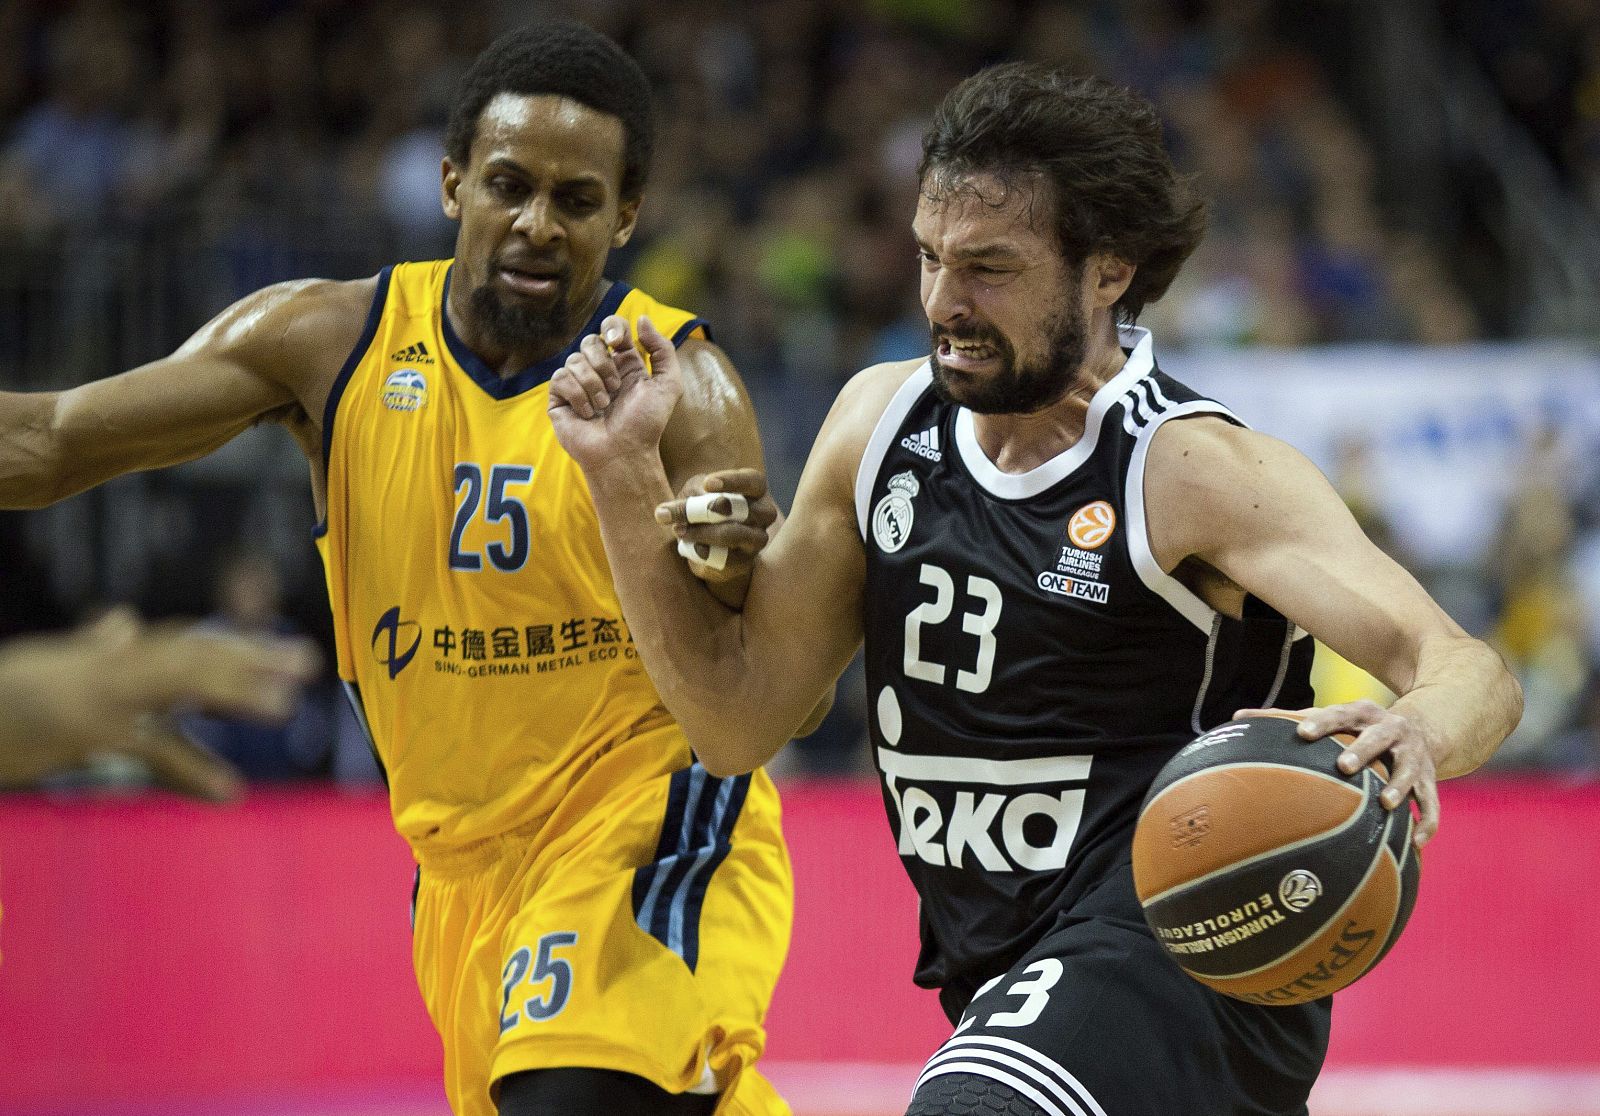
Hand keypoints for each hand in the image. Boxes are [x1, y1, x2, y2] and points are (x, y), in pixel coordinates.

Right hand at [0, 610, 320, 800]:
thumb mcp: (47, 665)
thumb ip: (92, 647)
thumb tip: (119, 619)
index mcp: (102, 653)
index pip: (179, 643)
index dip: (232, 647)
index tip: (280, 652)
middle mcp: (106, 664)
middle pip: (192, 653)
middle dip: (250, 657)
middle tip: (307, 662)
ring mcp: (96, 695)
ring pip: (180, 682)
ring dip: (236, 692)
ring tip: (286, 707)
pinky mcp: (83, 732)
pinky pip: (150, 748)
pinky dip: (193, 768)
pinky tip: (230, 790)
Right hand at [548, 314, 682, 470]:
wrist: (624, 453)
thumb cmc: (646, 424)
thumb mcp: (667, 384)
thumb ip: (662, 349)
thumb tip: (642, 319)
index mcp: (623, 363)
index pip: (612, 328)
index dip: (612, 326)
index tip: (617, 340)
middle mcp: (599, 370)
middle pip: (590, 340)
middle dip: (603, 363)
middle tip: (615, 388)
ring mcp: (578, 383)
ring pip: (575, 359)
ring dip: (593, 385)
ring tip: (603, 407)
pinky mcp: (559, 397)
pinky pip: (561, 378)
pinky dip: (578, 395)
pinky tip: (587, 413)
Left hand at [654, 469, 779, 583]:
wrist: (711, 543)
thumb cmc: (706, 507)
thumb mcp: (695, 494)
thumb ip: (686, 498)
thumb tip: (664, 513)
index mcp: (756, 488)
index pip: (751, 480)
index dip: (731, 481)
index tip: (707, 483)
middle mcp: (763, 513)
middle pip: (743, 509)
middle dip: (712, 510)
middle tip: (687, 511)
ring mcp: (757, 540)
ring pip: (734, 534)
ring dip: (703, 532)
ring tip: (679, 529)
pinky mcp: (745, 562)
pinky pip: (726, 558)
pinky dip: (705, 552)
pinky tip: (690, 548)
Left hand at [1235, 699, 1439, 848]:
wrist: (1423, 727)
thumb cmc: (1357, 727)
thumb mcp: (1330, 717)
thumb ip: (1285, 718)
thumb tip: (1236, 719)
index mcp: (1362, 714)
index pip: (1340, 714)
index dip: (1321, 722)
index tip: (1301, 733)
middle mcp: (1391, 730)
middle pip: (1378, 738)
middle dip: (1362, 751)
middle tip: (1344, 766)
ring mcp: (1413, 755)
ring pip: (1409, 771)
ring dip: (1400, 786)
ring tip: (1388, 804)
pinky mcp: (1430, 779)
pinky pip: (1431, 803)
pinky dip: (1427, 822)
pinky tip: (1416, 843)